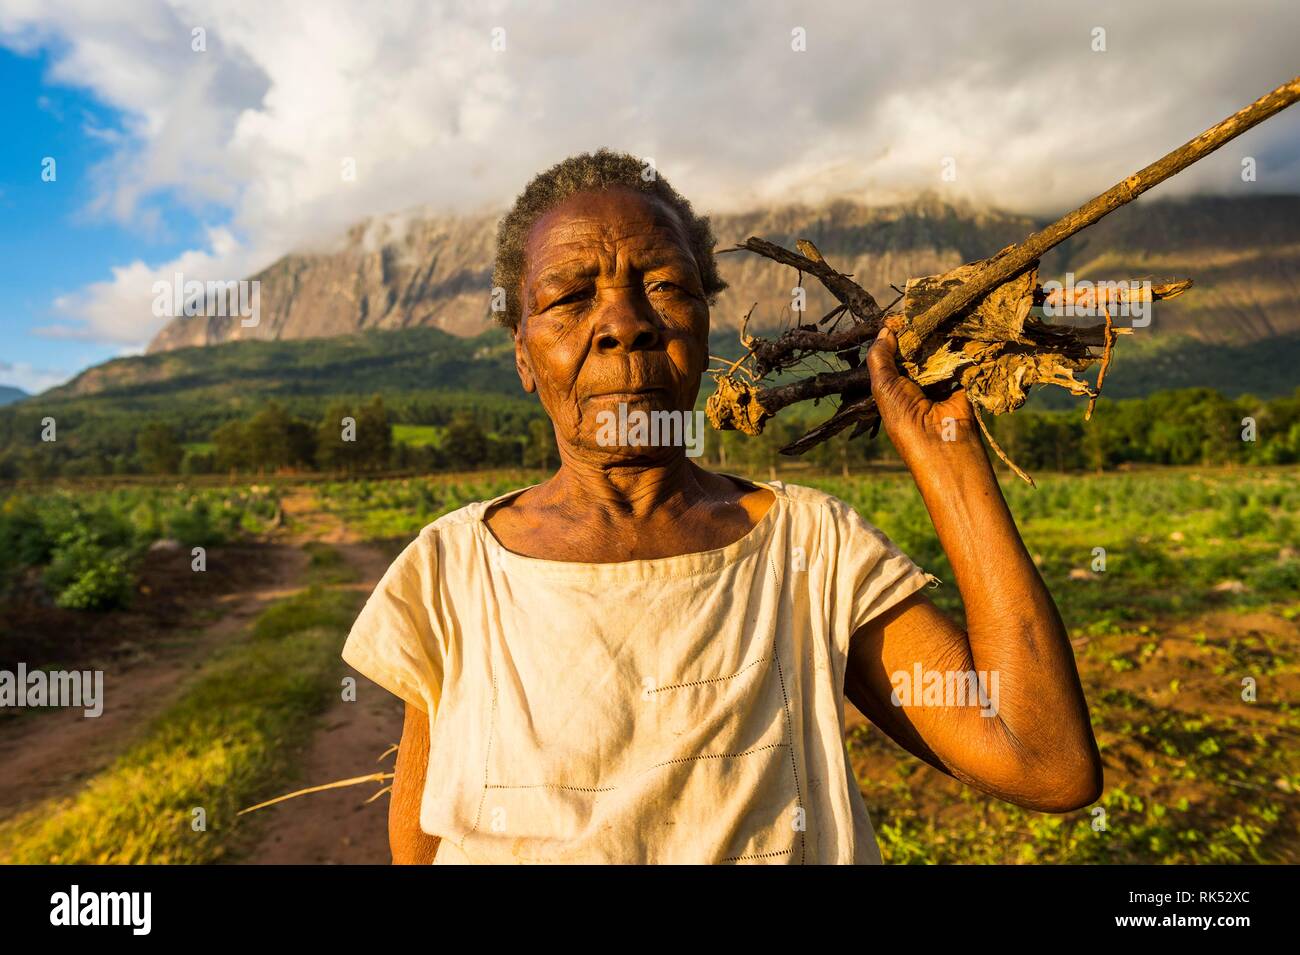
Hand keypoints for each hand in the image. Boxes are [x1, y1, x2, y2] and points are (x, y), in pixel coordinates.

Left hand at [866, 327, 979, 463]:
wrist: (943, 444)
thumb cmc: (905, 418)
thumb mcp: (883, 387)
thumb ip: (880, 358)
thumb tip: (885, 329)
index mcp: (895, 385)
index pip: (895, 354)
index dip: (896, 336)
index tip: (900, 315)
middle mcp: (917, 382)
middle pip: (918, 350)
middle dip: (919, 334)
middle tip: (922, 312)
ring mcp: (941, 381)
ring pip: (939, 351)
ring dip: (939, 337)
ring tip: (939, 315)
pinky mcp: (963, 380)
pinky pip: (961, 357)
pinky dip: (960, 346)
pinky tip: (956, 328)